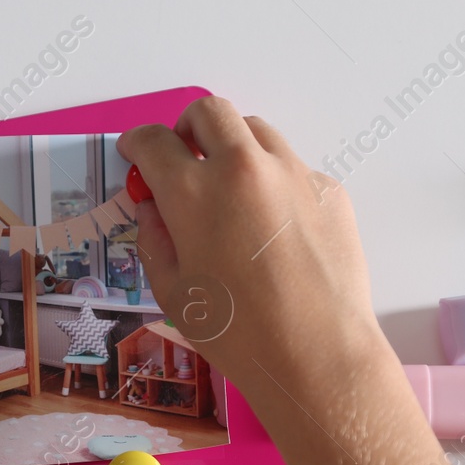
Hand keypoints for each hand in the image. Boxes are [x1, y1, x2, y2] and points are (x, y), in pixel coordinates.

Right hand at [117, 97, 386, 383]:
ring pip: (256, 132)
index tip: (136, 154)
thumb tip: (154, 209)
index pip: (154, 141)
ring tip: (231, 191)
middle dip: (188, 128)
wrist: (315, 352)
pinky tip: (274, 229)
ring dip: (234, 148)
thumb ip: (154, 239)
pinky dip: (273, 183)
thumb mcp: (171, 292)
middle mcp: (243, 167)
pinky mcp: (328, 190)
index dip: (138, 144)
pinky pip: (292, 169)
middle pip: (209, 113)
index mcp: (193, 191)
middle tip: (184, 159)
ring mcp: (292, 173)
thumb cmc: (235, 332)